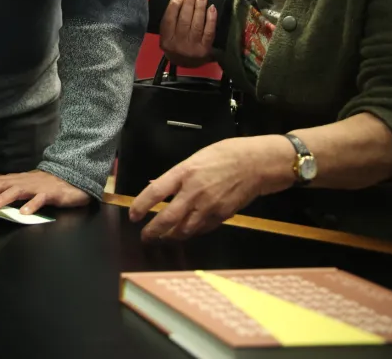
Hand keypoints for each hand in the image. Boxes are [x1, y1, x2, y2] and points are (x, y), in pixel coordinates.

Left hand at [0, 170, 90, 214]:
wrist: (75, 177)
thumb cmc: (49, 185)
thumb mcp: (29, 187)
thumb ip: (14, 191)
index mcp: (19, 180)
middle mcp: (26, 181)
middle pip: (2, 183)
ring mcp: (38, 186)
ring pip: (19, 190)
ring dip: (5, 197)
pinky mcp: (52, 193)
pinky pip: (41, 199)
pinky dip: (32, 205)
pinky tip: (24, 213)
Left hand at [129, 135, 294, 241]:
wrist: (259, 164)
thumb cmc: (227, 154)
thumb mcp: (197, 157)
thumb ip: (176, 174)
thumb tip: (157, 185)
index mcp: (185, 172)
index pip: (155, 192)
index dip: (141, 206)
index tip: (132, 216)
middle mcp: (194, 192)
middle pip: (168, 218)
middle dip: (153, 231)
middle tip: (145, 237)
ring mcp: (209, 206)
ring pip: (185, 229)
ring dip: (171, 236)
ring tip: (163, 238)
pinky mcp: (223, 215)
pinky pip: (202, 229)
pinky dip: (192, 232)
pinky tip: (186, 232)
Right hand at [159, 0, 216, 67]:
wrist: (187, 66)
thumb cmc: (175, 46)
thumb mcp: (167, 38)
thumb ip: (169, 24)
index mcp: (166, 41)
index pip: (169, 20)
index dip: (174, 5)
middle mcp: (178, 45)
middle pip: (184, 20)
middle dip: (188, 3)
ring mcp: (193, 47)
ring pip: (197, 24)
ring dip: (200, 8)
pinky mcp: (205, 49)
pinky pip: (209, 31)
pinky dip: (211, 19)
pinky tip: (211, 8)